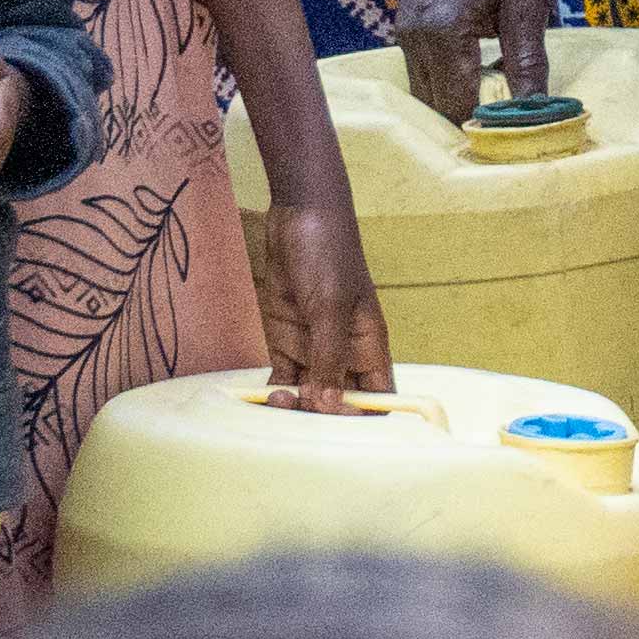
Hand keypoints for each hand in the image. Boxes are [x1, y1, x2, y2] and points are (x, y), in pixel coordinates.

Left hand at [253, 193, 391, 405]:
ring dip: (293, 406)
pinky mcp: (286, 340)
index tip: (336, 424)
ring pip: (308, 394)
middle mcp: (345, 353)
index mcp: (369, 345)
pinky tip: (261, 399)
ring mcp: (314, 347)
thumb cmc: (328, 252)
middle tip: (297, 407)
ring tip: (275, 400)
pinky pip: (283, 378)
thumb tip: (329, 403)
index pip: (378, 397)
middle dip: (320, 414)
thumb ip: (329, 356)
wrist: (299, 214)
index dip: (363, 418)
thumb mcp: (330, 305)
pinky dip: (272, 393)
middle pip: (340, 402)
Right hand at [393, 0, 547, 117]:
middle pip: (434, 104)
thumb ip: (527, 61)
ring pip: (423, 88)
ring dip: (453, 100)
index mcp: (443, 35)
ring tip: (492, 105)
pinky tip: (475, 75)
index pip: (457, 105)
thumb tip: (536, 109)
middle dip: (467, 118)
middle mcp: (413, 38)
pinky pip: (420, 67)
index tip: (512, 138)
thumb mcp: (526, 3)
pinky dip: (444, 79)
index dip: (484, 125)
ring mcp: (403, 30)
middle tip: (505, 127)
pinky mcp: (405, 22)